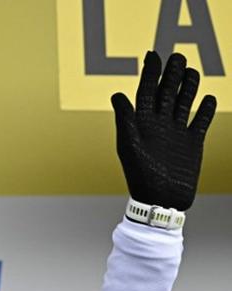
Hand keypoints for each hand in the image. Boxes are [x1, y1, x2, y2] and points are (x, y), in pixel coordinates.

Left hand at [111, 51, 216, 210]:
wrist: (160, 202)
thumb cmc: (141, 177)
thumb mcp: (129, 147)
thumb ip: (125, 120)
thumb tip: (116, 94)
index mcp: (141, 125)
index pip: (145, 93)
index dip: (149, 74)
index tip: (153, 54)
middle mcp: (159, 126)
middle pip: (166, 94)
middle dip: (171, 75)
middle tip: (177, 56)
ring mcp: (176, 134)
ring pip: (184, 104)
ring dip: (188, 87)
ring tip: (191, 70)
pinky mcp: (191, 144)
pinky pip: (199, 122)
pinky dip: (205, 111)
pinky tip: (209, 99)